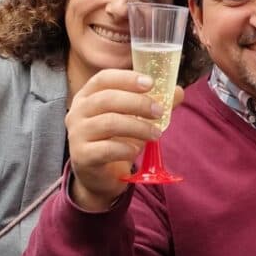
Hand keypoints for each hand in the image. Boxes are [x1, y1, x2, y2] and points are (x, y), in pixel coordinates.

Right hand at [66, 69, 182, 210]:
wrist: (101, 176)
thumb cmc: (117, 140)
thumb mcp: (134, 119)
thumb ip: (153, 105)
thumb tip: (179, 92)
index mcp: (87, 96)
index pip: (104, 79)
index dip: (127, 78)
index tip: (151, 83)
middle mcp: (77, 112)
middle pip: (107, 99)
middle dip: (138, 103)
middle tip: (159, 112)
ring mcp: (77, 134)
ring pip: (109, 123)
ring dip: (138, 127)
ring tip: (156, 134)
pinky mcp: (82, 156)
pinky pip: (107, 149)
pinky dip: (127, 148)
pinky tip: (137, 150)